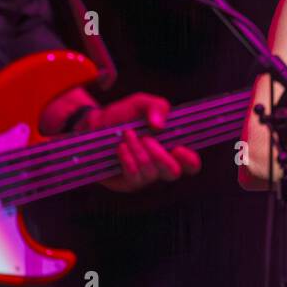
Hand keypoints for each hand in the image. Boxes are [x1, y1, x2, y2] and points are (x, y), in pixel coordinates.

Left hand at [82, 93, 200, 191]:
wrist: (95, 125)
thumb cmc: (124, 115)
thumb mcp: (141, 103)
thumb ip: (157, 107)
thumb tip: (160, 125)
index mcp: (171, 148)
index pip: (191, 165)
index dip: (189, 160)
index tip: (178, 148)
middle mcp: (160, 166)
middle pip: (173, 173)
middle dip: (160, 155)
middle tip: (146, 138)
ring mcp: (144, 177)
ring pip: (151, 173)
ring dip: (138, 151)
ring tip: (127, 135)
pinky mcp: (127, 183)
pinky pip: (134, 177)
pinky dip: (128, 159)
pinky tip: (121, 147)